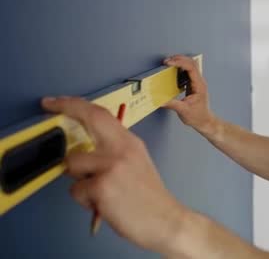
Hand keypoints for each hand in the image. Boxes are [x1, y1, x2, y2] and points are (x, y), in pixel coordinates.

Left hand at [41, 97, 186, 255]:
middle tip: (49, 107)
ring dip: (78, 180)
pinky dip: (84, 200)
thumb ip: (114, 151)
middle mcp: (122, 149)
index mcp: (130, 143)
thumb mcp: (136, 163)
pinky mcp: (102, 187)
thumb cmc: (148, 197)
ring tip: (98, 191)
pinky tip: (103, 204)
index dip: (75, 104)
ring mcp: (111, 167)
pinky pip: (75, 190)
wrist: (166, 220)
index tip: (55, 102)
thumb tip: (83, 147)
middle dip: (65, 109)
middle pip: (88, 119)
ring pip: (72, 164)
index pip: (101, 114)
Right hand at [163, 55, 217, 135]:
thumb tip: (159, 99)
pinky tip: (172, 71)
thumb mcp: (183, 111)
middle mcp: (200, 82)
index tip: (168, 63)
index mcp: (199, 86)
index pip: (191, 68)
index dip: (179, 62)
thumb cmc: (197, 116)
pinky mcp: (193, 84)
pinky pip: (188, 72)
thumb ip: (172, 104)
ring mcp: (197, 82)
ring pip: (191, 66)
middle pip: (192, 63)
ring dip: (180, 62)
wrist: (204, 121)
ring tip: (168, 63)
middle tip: (166, 61)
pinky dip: (180, 68)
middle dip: (179, 59)